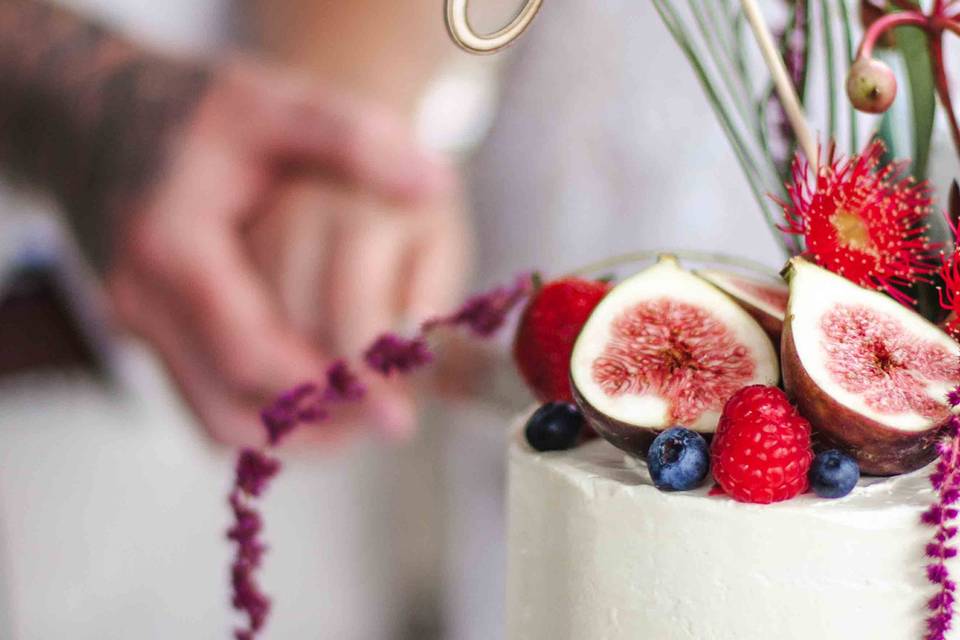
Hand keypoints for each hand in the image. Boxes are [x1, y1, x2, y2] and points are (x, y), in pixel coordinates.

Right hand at [107, 58, 458, 446]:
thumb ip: (350, 137)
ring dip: (295, 433)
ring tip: (369, 415)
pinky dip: (267, 414)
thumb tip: (433, 184)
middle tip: (393, 418)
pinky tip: (324, 395)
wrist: (95, 113)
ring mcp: (137, 328)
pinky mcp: (150, 338)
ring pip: (216, 421)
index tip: (394, 402)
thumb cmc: (191, 111)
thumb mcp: (270, 102)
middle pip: (232, 408)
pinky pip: (206, 401)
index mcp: (172, 248)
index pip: (250, 352)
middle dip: (320, 425)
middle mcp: (142, 302)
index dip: (326, 387)